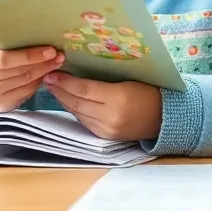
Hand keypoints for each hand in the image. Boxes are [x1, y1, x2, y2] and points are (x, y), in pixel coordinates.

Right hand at [0, 35, 63, 114]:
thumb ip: (8, 36)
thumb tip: (40, 29)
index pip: (5, 58)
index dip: (30, 55)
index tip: (50, 50)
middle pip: (20, 71)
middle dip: (43, 63)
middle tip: (60, 56)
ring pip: (25, 81)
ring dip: (44, 72)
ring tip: (57, 63)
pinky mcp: (1, 104)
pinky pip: (26, 92)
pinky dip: (37, 83)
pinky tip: (45, 75)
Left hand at [43, 72, 162, 141]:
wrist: (163, 118)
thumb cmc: (149, 92)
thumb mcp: (128, 80)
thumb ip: (103, 81)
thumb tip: (78, 74)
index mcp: (118, 98)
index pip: (84, 89)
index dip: (66, 82)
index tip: (53, 73)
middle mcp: (110, 116)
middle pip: (77, 102)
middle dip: (60, 91)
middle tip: (48, 79)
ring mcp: (106, 129)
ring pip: (77, 113)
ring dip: (64, 101)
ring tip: (54, 89)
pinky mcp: (104, 137)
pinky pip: (84, 122)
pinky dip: (74, 110)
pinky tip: (69, 102)